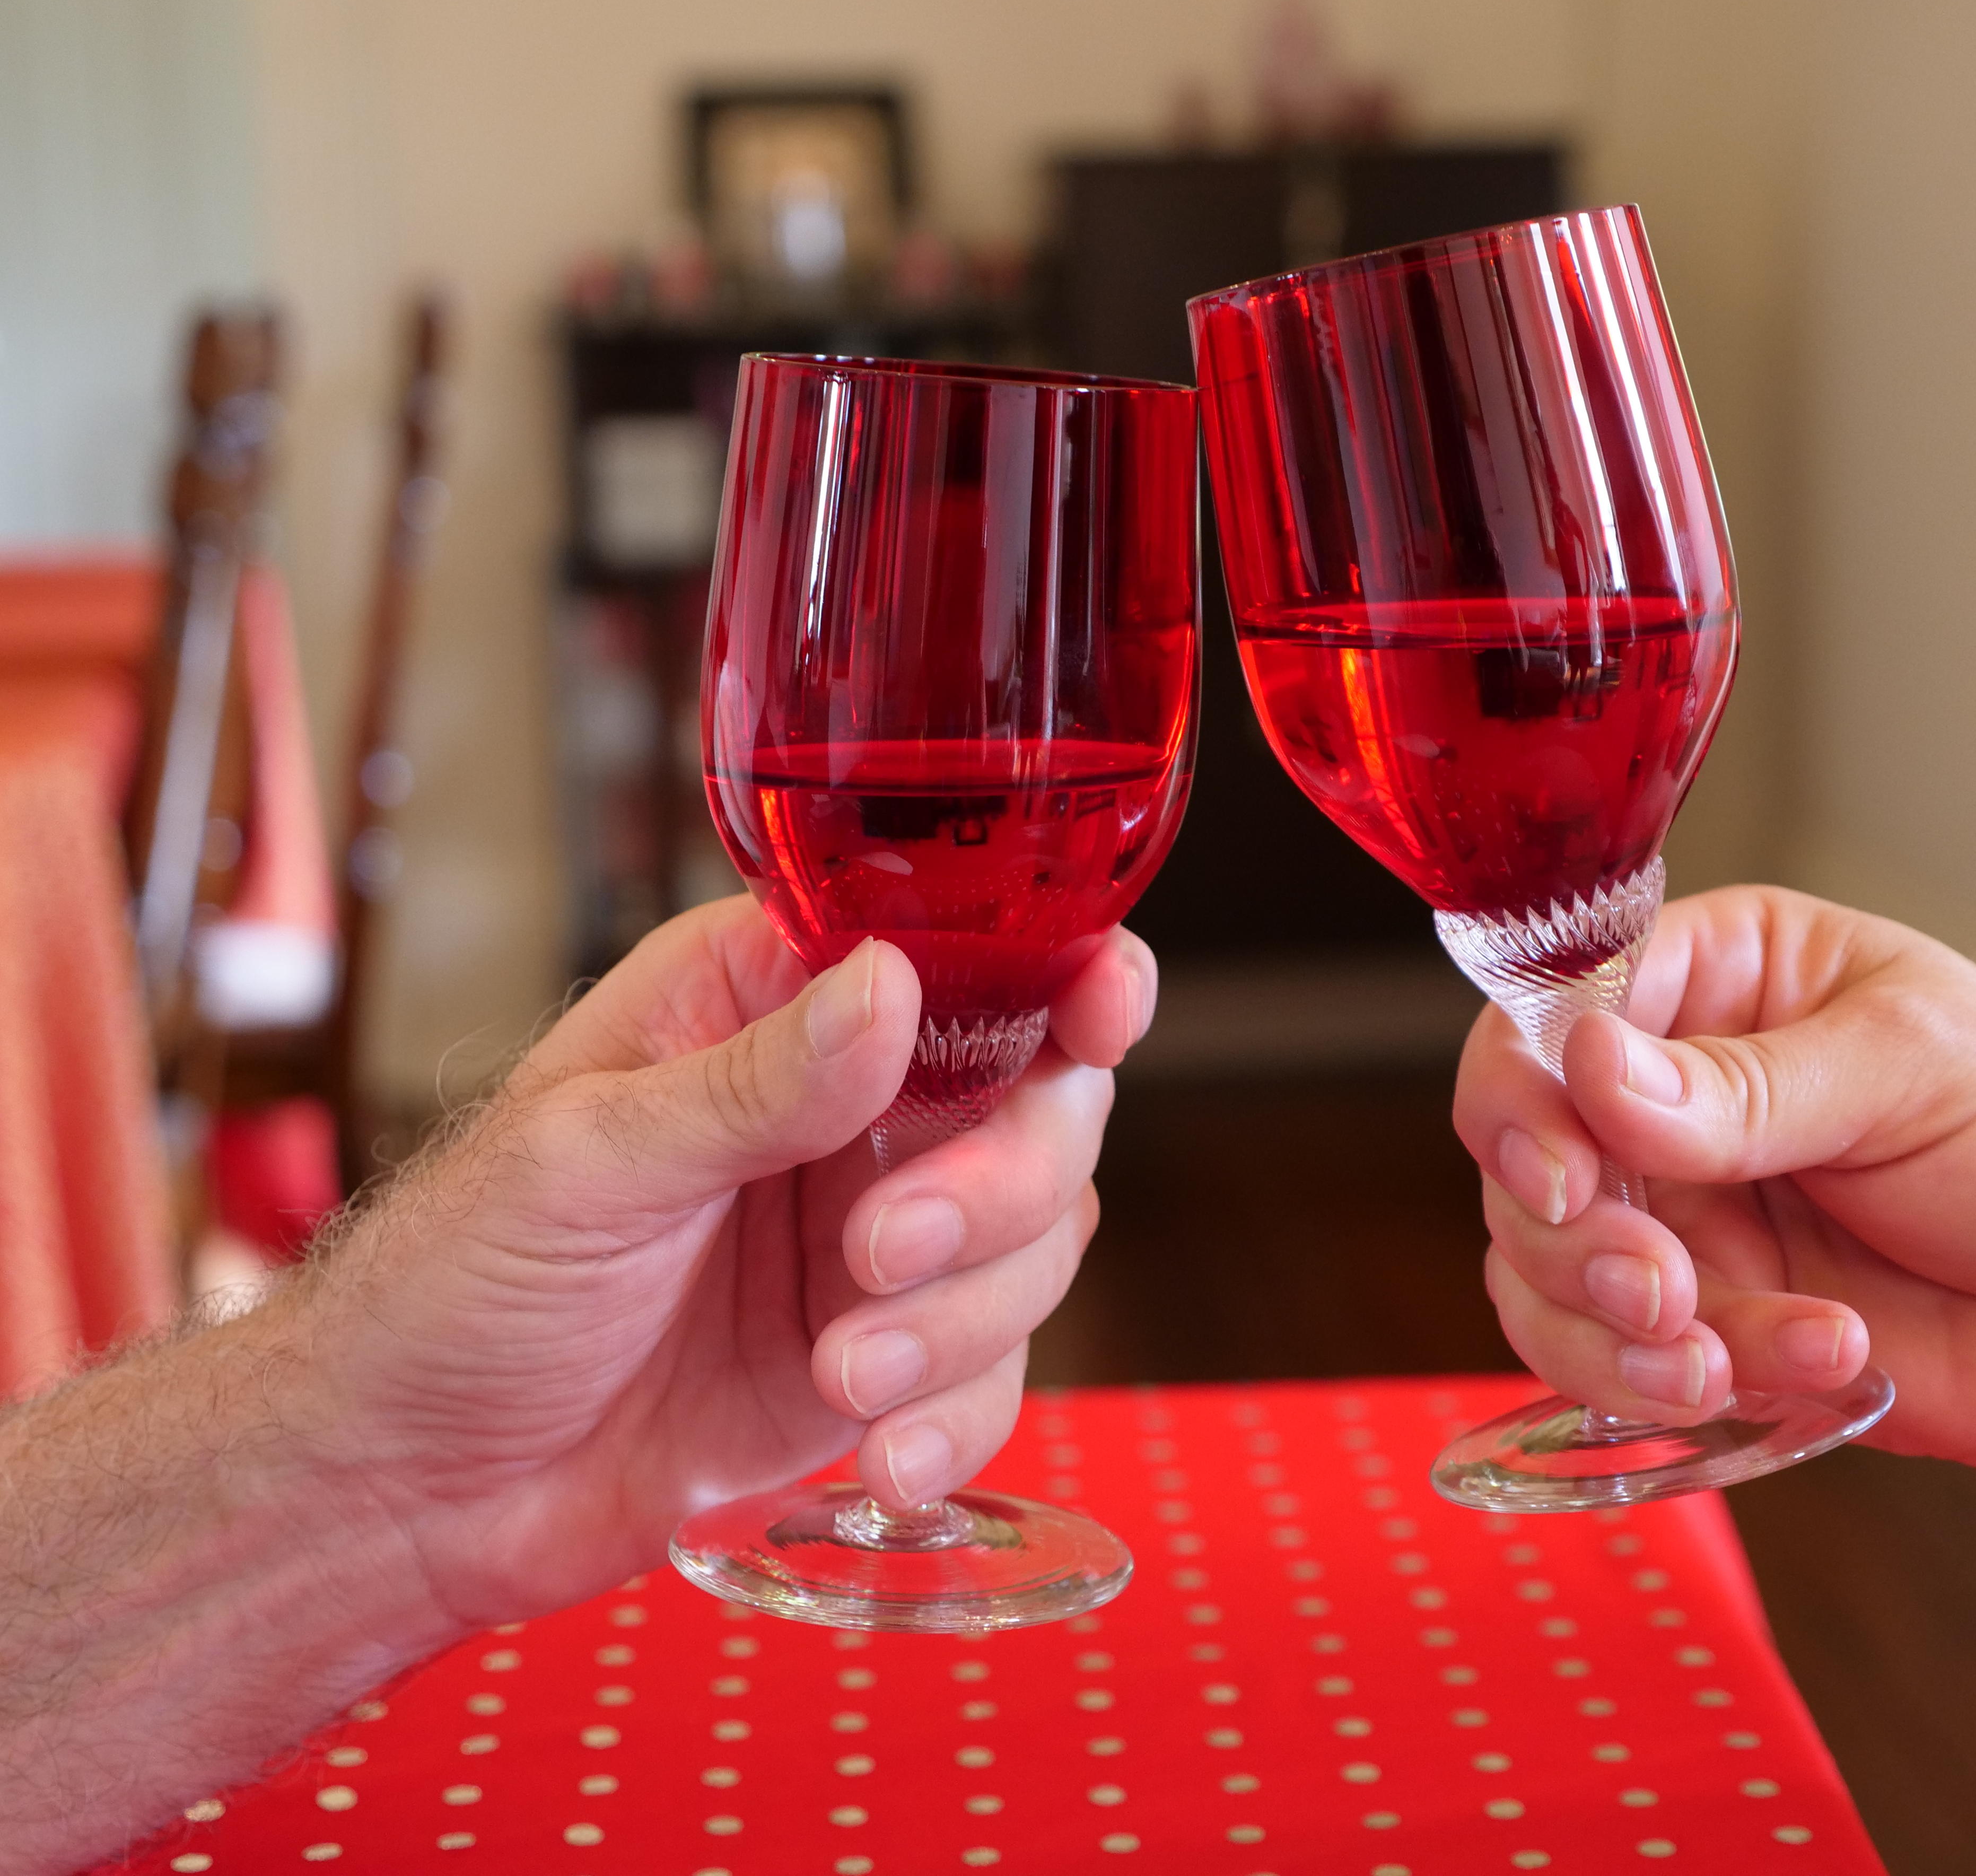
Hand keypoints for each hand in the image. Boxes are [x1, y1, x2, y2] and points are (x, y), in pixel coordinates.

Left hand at [289, 894, 1151, 1631]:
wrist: (404, 1491)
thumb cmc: (451, 1287)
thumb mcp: (583, 1159)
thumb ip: (752, 1083)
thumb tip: (893, 989)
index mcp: (769, 1003)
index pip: (958, 952)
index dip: (1060, 968)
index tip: (1104, 1005)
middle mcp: (849, 1108)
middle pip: (1038, 1107)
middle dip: (993, 1188)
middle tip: (878, 1251)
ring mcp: (876, 1238)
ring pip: (1037, 1244)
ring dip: (964, 1320)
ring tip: (837, 1378)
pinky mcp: (884, 1360)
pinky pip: (994, 1374)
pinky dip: (962, 1416)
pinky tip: (884, 1460)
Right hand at [1455, 884, 1975, 1480]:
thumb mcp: (1914, 1069)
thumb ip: (1748, 1087)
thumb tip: (1592, 1070)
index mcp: (1722, 975)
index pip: (1554, 1010)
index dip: (1527, 1094)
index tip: (1566, 1176)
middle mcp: (1670, 1091)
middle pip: (1522, 1154)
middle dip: (1577, 1239)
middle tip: (1665, 1289)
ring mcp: (1677, 1212)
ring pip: (1539, 1271)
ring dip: (1614, 1332)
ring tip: (1724, 1355)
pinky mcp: (1695, 1322)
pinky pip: (1607, 1361)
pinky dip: (1672, 1384)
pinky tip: (1794, 1369)